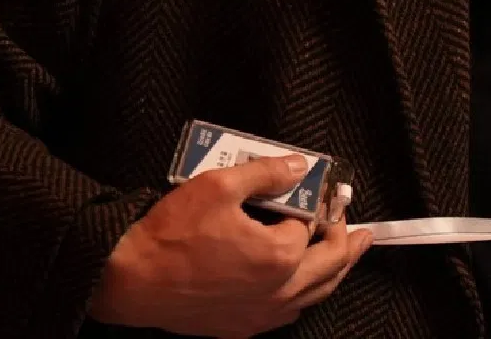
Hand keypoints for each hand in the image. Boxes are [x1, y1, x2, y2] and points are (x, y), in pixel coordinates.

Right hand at [88, 154, 373, 337]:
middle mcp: (278, 290)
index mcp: (279, 256)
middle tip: (362, 232)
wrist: (128, 280)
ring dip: (335, 273)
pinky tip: (304, 289)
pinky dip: (305, 297)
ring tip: (347, 257)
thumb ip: (267, 174)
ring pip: (314, 295)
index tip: (322, 194)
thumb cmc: (170, 234)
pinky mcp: (241, 327)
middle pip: (329, 266)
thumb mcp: (219, 186)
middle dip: (348, 244)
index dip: (317, 207)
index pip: (311, 226)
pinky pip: (288, 314)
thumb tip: (299, 167)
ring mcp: (261, 314)